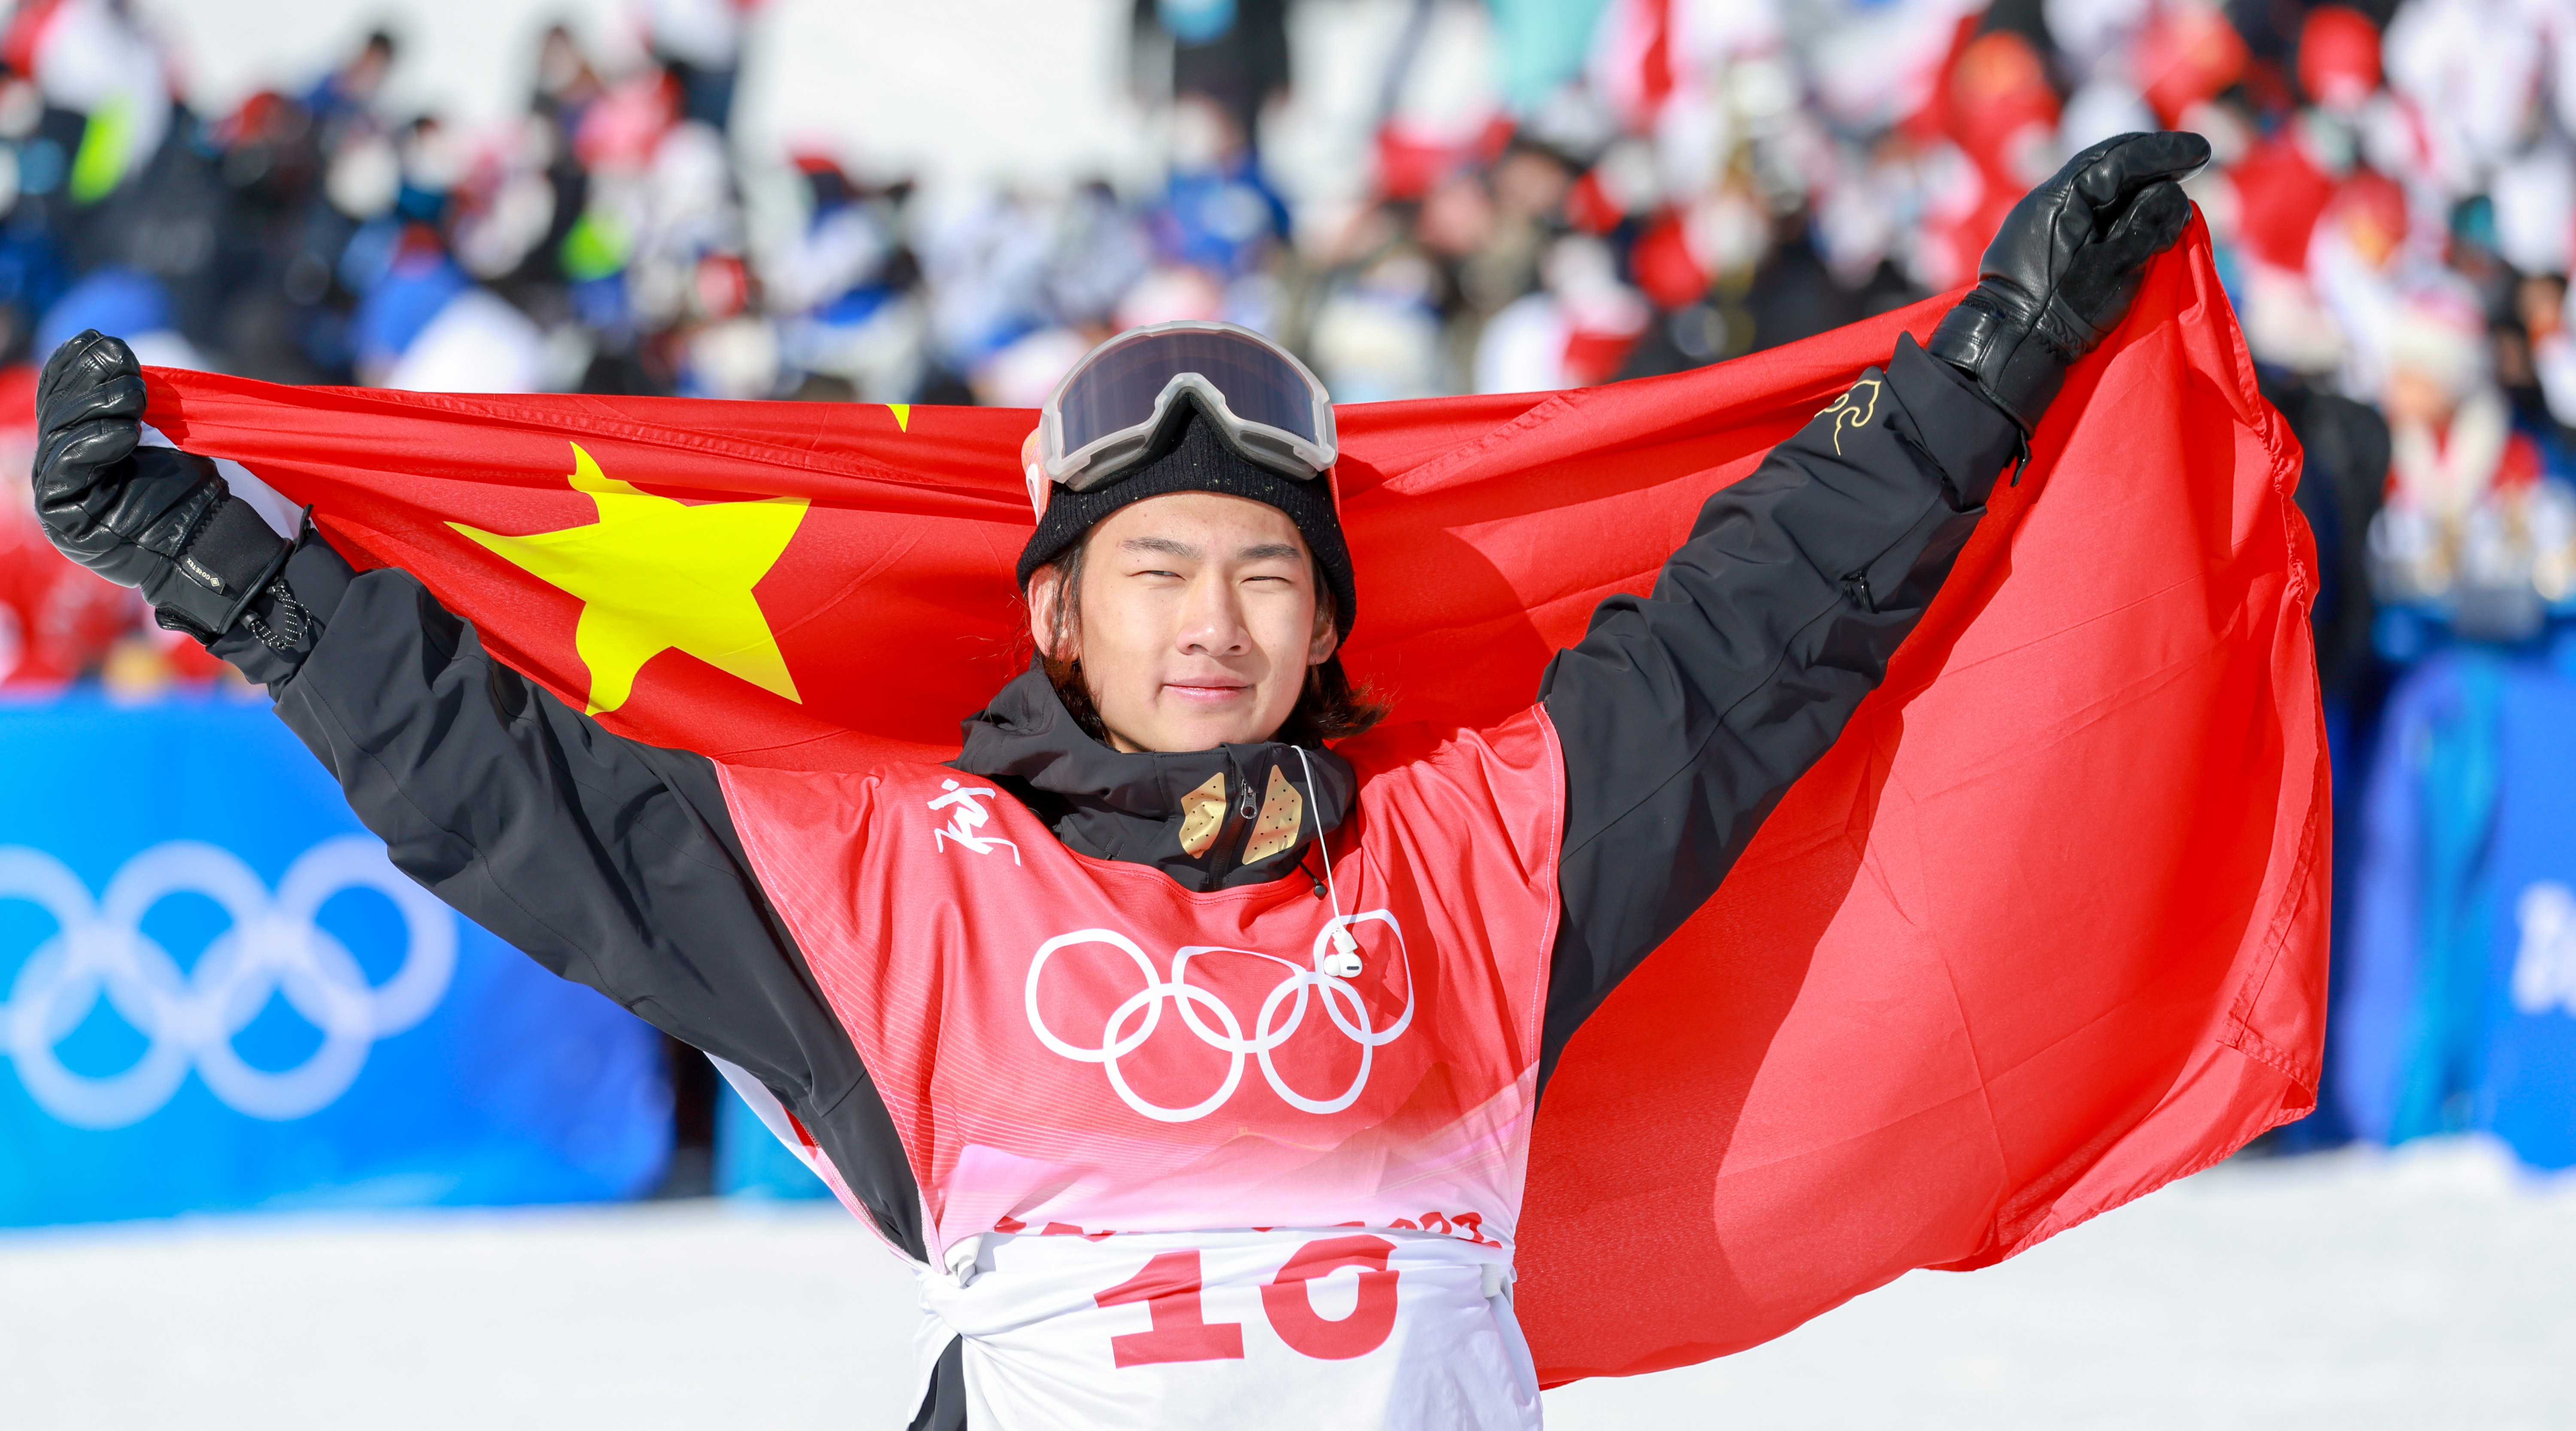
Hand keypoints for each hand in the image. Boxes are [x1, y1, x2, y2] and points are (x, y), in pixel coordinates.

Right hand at [34, 329, 289, 638]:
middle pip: (56, 407)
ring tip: (134, 397)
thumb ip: (129, 398)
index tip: (108, 344)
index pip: (58, 389)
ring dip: (98, 407)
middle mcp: (57, 464)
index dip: (77, 363)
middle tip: (129, 372)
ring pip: (60, 433)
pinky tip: (123, 433)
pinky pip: (66, 469)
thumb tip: (103, 346)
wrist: (207, 543)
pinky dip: (94, 444)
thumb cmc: (190, 490)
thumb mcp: (162, 432)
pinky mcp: (61, 515)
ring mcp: (55, 491)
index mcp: (74, 439)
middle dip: (90, 382)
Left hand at [1927, 131, 2210, 433]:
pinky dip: (2113, 202)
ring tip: (2169, 181)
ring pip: (2093, 185)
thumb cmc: (2063, 311)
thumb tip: (2171, 194)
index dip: (2164, 153)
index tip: (2202, 152)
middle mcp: (2043, 201)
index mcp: (2059, 199)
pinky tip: (2133, 210)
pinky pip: (2082, 206)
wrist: (2008, 347)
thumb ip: (2148, 225)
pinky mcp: (2036, 240)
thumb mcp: (2116, 268)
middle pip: (2104, 164)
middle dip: (2150, 161)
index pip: (2118, 159)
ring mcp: (2036, 220)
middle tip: (2192, 159)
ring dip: (2132, 181)